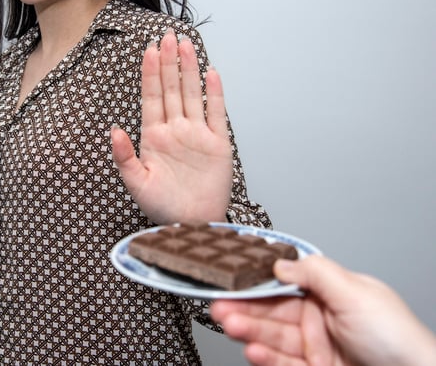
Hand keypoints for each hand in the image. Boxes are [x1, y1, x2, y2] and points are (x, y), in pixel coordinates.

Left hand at [111, 30, 232, 224]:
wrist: (192, 224)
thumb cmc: (162, 207)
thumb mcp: (136, 183)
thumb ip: (124, 156)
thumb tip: (114, 130)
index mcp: (154, 137)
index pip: (152, 98)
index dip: (151, 74)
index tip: (148, 50)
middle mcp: (175, 130)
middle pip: (172, 89)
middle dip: (168, 63)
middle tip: (167, 36)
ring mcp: (197, 135)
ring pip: (193, 95)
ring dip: (189, 70)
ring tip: (185, 45)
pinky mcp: (217, 144)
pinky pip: (216, 114)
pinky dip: (215, 94)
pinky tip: (211, 73)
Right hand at [210, 255, 435, 365]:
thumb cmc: (398, 338)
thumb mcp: (356, 293)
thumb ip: (315, 273)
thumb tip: (279, 261)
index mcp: (331, 292)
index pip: (284, 283)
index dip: (256, 282)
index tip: (231, 280)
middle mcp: (320, 317)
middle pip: (273, 310)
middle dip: (245, 307)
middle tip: (219, 305)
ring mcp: (316, 346)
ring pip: (273, 336)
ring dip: (249, 331)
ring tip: (229, 325)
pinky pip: (282, 363)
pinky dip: (265, 357)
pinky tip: (252, 351)